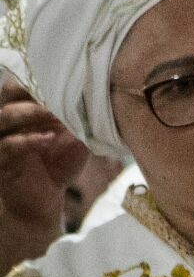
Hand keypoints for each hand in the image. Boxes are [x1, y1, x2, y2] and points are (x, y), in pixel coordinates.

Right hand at [0, 79, 85, 238]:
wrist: (45, 199)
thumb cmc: (59, 164)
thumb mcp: (76, 138)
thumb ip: (81, 118)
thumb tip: (101, 94)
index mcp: (24, 109)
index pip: (21, 81)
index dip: (39, 77)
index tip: (64, 77)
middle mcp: (8, 120)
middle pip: (8, 91)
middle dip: (31, 89)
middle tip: (56, 93)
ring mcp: (1, 139)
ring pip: (5, 116)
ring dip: (30, 112)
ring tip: (53, 114)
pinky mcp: (0, 161)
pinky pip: (8, 145)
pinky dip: (28, 140)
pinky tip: (48, 138)